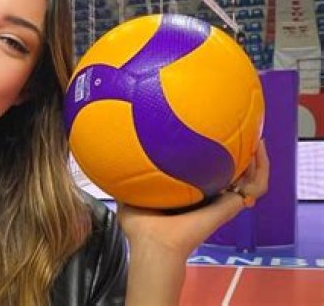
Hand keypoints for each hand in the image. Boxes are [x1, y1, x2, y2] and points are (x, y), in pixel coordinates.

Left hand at [117, 139, 269, 257]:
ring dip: (258, 158)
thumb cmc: (140, 226)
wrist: (154, 242)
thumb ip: (124, 175)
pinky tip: (257, 151)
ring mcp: (224, 200)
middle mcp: (210, 195)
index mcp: (191, 191)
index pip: (208, 171)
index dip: (215, 154)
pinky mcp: (232, 205)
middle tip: (243, 132)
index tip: (215, 133)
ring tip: (257, 139)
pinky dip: (261, 169)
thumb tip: (112, 154)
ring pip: (253, 178)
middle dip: (242, 153)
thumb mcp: (129, 192)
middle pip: (235, 172)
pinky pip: (256, 186)